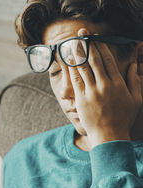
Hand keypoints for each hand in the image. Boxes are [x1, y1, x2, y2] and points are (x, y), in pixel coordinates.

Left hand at [68, 29, 141, 147]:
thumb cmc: (123, 118)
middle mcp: (104, 85)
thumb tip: (133, 65)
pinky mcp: (81, 99)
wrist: (109, 135)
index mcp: (117, 83)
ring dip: (77, 53)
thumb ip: (134, 80)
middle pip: (94, 60)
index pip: (107, 60)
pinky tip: (68, 61)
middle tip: (81, 34)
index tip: (95, 38)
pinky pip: (76, 80)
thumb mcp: (135, 99)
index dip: (100, 47)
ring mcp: (91, 92)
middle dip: (87, 44)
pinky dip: (72, 69)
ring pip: (83, 68)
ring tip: (72, 42)